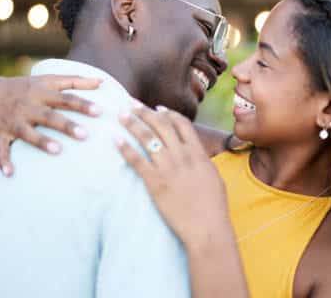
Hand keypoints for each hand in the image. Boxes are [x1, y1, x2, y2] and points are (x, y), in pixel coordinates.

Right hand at [0, 75, 102, 175]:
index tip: (99, 111)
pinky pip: (0, 149)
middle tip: (85, 135)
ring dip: (41, 142)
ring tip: (58, 151)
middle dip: (66, 125)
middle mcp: (27, 106)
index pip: (65, 98)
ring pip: (27, 133)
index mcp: (41, 93)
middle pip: (49, 117)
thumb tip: (102, 81)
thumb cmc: (25, 88)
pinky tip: (9, 173)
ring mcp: (13, 121)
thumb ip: (74, 81)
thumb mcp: (47, 80)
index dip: (82, 104)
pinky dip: (3, 161)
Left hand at [116, 101, 232, 248]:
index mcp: (197, 152)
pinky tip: (116, 139)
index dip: (167, 113)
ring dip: (132, 123)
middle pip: (160, 125)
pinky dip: (125, 148)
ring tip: (121, 115)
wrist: (207, 227)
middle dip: (144, 112)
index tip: (157, 108)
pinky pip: (136, 160)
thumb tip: (196, 152)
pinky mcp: (154, 182)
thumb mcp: (213, 175)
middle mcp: (181, 155)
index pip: (181, 123)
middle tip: (131, 104)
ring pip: (147, 138)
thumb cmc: (213, 205)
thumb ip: (202, 160)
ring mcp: (167, 168)